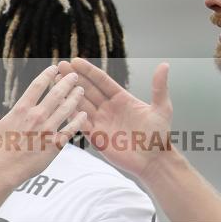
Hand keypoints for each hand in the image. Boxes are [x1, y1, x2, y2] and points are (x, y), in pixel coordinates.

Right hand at [0, 64, 86, 185]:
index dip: (47, 75)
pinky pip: (70, 130)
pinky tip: (84, 114)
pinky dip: (78, 121)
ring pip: (66, 109)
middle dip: (67, 82)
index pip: (37, 85)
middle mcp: (36, 116)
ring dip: (75, 98)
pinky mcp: (55, 144)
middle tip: (75, 76)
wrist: (3, 171)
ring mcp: (47, 130)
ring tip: (81, 90)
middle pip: (56, 93)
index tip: (54, 68)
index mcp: (21, 109)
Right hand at [58, 58, 172, 179]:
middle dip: (74, 79)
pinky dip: (72, 115)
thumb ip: (159, 87)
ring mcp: (101, 122)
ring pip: (81, 105)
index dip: (88, 71)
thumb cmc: (159, 135)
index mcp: (122, 99)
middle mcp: (109, 108)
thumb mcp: (161, 108)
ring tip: (55, 82)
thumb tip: (165, 65)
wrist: (154, 161)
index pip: (102, 81)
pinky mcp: (97, 137)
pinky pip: (81, 124)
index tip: (75, 60)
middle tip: (59, 67)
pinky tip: (61, 105)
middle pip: (88, 90)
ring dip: (69, 94)